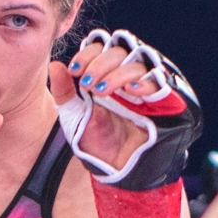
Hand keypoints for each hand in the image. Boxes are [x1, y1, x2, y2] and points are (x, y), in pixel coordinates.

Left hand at [49, 34, 165, 173]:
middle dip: (101, 63)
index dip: (89, 53)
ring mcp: (145, 88)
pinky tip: (132, 91)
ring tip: (102, 92)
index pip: (102, 48)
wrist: (117, 168)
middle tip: (88, 85)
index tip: (75, 70)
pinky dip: (145, 83)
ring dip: (118, 73)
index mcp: (106, 75)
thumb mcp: (75, 117)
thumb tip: (55, 65)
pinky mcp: (163, 102)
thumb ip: (65, 92)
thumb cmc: (97, 142)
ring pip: (138, 63)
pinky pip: (159, 83)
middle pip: (120, 50)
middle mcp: (127, 77)